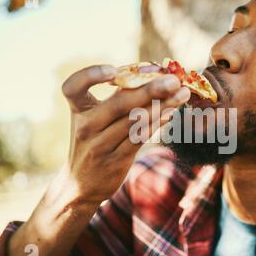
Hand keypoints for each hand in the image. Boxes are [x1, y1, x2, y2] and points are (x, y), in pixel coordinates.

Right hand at [60, 65, 189, 202]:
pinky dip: (158, 123)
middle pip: (119, 104)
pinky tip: (172, 112)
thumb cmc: (93, 141)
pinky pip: (140, 137)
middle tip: (174, 80)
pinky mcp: (116, 160)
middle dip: (150, 89)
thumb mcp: (93, 119)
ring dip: (163, 105)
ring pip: (135, 121)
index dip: (90, 75)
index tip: (113, 70)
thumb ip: (116, 97)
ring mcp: (100, 145)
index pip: (73, 87)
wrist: (80, 184)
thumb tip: (153, 73)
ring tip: (183, 94)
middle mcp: (86, 126)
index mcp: (77, 109)